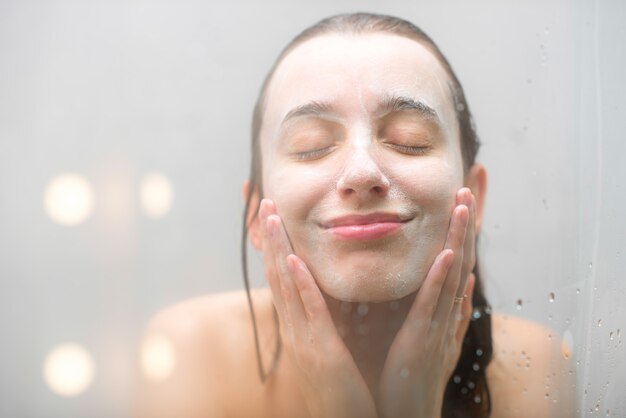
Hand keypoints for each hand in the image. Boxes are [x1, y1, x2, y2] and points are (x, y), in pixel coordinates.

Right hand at [259, 199, 377, 417]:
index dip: (275, 247)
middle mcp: (294, 329)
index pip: (282, 278)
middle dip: (271, 239)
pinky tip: (294, 261)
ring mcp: (303, 339)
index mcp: (298, 326)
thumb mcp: (327, 347)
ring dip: (279, 250)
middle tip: (265, 203)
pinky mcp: (321, 351)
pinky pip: (309, 312)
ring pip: (286, 286)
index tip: (273, 218)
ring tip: (273, 218)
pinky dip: (300, 285)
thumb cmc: (340, 388)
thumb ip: (324, 320)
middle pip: (277, 275)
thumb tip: (324, 294)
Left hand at [377, 188, 476, 417]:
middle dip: (465, 222)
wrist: (407, 408)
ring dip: (459, 238)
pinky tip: (448, 253)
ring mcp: (437, 322)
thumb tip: (462, 277)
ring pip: (452, 273)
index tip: (465, 196)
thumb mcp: (431, 330)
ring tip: (464, 205)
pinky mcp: (422, 337)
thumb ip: (445, 304)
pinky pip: (433, 303)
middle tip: (469, 184)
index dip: (462, 228)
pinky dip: (442, 278)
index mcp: (442, 305)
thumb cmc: (414, 370)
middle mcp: (445, 309)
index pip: (454, 257)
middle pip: (460, 257)